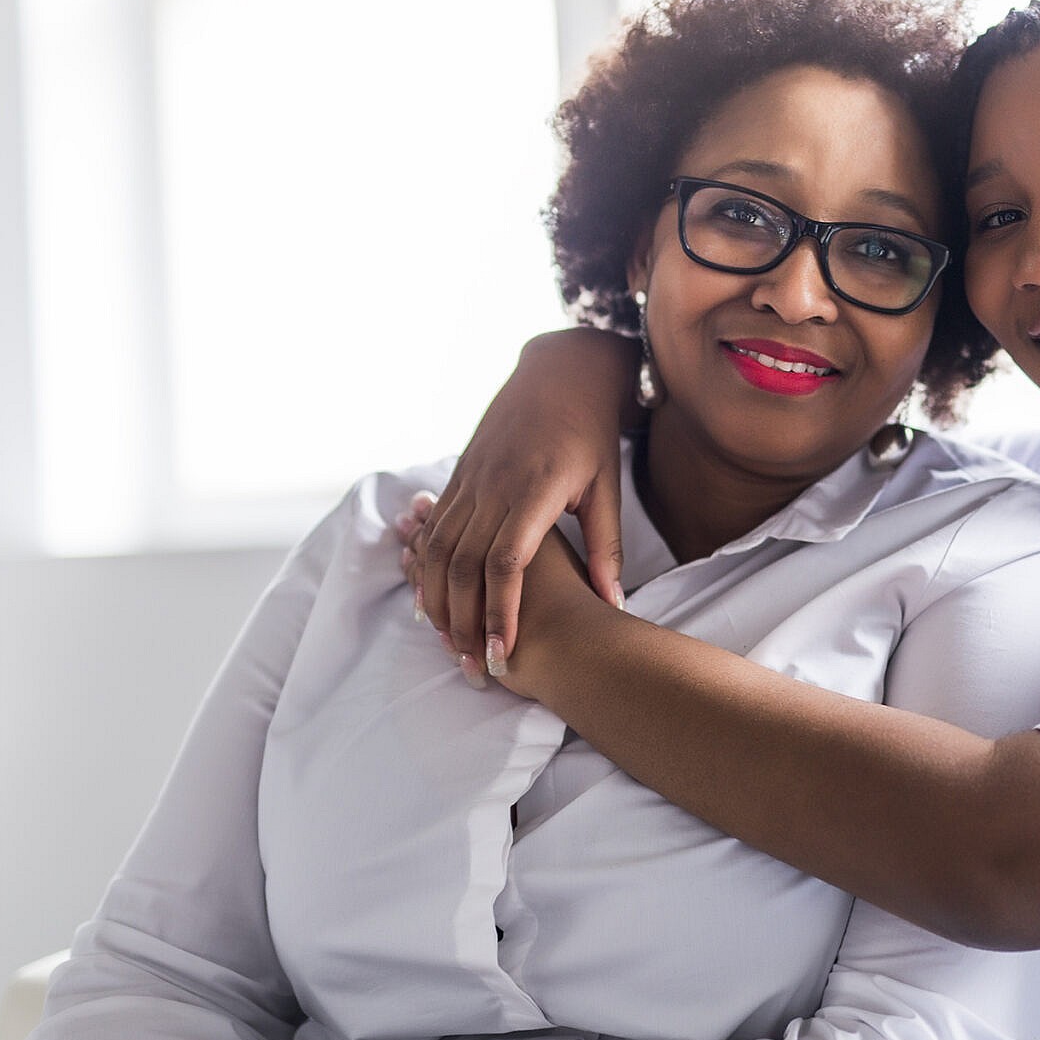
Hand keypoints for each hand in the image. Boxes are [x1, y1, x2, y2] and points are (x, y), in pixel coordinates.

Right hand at [409, 328, 636, 666]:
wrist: (560, 373)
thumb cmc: (591, 435)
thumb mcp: (606, 488)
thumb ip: (605, 547)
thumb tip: (613, 603)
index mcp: (533, 490)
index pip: (507, 562)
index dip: (501, 612)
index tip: (503, 653)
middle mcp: (493, 486)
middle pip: (463, 565)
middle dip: (465, 621)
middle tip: (475, 666)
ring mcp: (469, 479)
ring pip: (438, 550)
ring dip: (439, 601)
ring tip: (450, 644)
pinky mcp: (458, 476)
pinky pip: (434, 529)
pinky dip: (426, 568)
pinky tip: (430, 600)